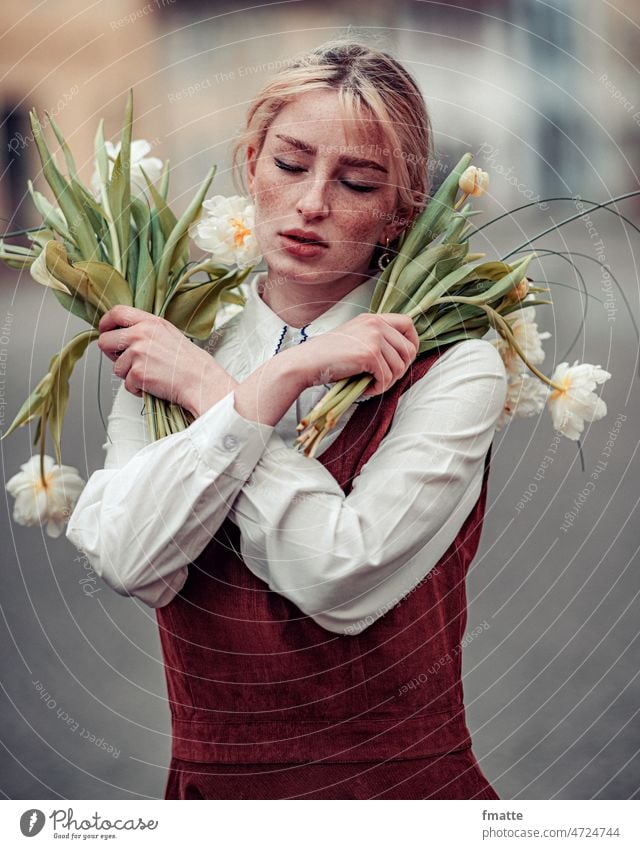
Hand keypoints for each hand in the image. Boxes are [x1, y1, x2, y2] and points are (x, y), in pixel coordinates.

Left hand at [97, 305, 236, 416]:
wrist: (200, 380)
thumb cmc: (188, 361)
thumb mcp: (168, 333)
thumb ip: (145, 330)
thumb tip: (122, 336)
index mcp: (149, 322)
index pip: (116, 312)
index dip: (106, 323)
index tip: (105, 330)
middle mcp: (140, 334)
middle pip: (105, 341)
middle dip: (112, 354)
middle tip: (127, 361)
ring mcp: (138, 354)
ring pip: (116, 367)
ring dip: (129, 374)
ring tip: (151, 374)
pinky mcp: (137, 373)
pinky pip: (126, 384)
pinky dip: (137, 388)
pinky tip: (153, 384)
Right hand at [282, 312, 419, 396]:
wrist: (306, 362)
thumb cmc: (328, 356)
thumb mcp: (355, 339)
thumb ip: (376, 340)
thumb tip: (401, 357)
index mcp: (373, 318)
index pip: (408, 323)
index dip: (412, 342)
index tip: (404, 359)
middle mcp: (376, 324)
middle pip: (408, 349)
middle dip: (400, 369)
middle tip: (383, 379)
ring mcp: (374, 338)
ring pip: (399, 367)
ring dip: (387, 382)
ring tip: (371, 385)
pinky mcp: (370, 354)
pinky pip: (387, 377)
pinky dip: (378, 388)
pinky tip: (366, 389)